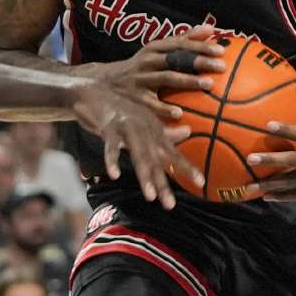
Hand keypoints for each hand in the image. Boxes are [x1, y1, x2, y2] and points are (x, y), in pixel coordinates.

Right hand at [70, 81, 202, 209]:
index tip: (201, 184)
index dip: (187, 167)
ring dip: (145, 175)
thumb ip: (164, 130)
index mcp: (153, 130)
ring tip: (151, 196)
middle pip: (156, 159)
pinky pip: (111, 146)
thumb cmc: (120, 109)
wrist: (93, 91)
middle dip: (163, 182)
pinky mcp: (109, 126)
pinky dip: (112, 160)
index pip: (173, 153)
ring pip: (138, 155)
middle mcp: (144, 129)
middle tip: (170, 205)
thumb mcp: (144, 120)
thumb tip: (188, 132)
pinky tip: (114, 174)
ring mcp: (127, 127)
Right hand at [88, 25, 226, 118]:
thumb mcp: (155, 51)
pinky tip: (180, 113)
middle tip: (221, 66)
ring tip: (208, 84)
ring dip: (187, 80)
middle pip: (175, 58)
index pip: (179, 43)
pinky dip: (164, 108)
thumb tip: (210, 28)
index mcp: (153, 49)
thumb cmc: (138, 68)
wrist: (101, 83)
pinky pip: (151, 104)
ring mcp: (139, 79)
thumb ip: (181, 40)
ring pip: (166, 78)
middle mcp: (146, 61)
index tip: (221, 50)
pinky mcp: (134, 98)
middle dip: (198, 61)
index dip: (200, 45)